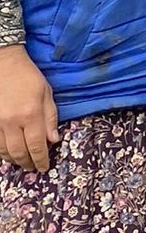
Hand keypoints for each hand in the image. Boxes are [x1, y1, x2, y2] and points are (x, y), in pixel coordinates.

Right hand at [0, 45, 59, 171]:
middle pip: (19, 152)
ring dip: (14, 160)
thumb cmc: (29, 78)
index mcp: (30, 115)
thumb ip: (50, 118)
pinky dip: (2, 152)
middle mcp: (12, 122)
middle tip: (33, 167)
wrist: (4, 65)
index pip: (37, 146)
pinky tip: (8, 153)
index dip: (41, 160)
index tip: (44, 168)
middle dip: (27, 163)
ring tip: (22, 162)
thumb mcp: (47, 94)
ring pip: (4, 151)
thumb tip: (54, 140)